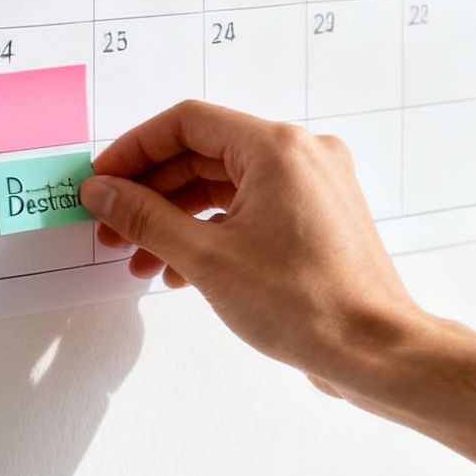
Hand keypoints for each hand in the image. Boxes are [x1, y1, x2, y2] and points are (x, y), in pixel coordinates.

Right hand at [81, 100, 445, 394]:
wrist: (373, 351)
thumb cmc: (306, 304)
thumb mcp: (206, 258)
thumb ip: (145, 218)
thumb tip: (102, 192)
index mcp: (277, 147)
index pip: (186, 123)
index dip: (134, 150)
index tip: (101, 181)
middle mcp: (301, 155)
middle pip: (203, 155)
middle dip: (151, 194)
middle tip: (110, 228)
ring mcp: (314, 187)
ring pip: (225, 187)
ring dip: (176, 220)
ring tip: (140, 262)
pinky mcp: (317, 219)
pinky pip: (251, 210)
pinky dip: (211, 233)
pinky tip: (180, 273)